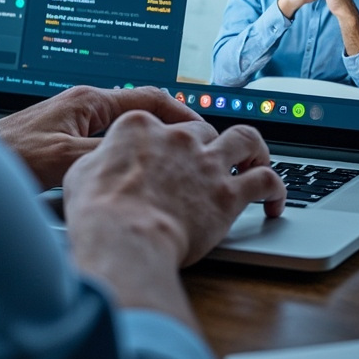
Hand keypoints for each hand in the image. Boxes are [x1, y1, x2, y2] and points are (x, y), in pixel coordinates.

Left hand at [0, 85, 202, 189]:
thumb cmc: (11, 156)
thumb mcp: (66, 159)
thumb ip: (108, 154)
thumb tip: (146, 156)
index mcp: (88, 100)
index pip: (149, 97)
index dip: (182, 113)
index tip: (204, 131)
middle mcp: (83, 105)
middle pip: (140, 113)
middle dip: (169, 129)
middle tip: (196, 150)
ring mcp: (73, 121)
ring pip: (124, 129)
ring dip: (148, 142)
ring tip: (172, 163)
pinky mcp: (64, 139)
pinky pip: (107, 142)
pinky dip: (126, 154)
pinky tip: (132, 174)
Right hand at [63, 112, 285, 271]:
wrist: (123, 236)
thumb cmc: (97, 210)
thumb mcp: (82, 173)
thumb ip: (100, 162)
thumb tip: (101, 166)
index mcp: (139, 126)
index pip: (159, 122)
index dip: (164, 139)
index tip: (165, 152)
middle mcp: (177, 137)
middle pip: (203, 130)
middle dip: (207, 145)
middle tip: (208, 163)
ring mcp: (205, 162)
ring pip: (245, 139)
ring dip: (254, 149)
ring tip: (256, 161)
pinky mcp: (228, 193)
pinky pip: (266, 180)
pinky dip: (276, 189)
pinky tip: (275, 203)